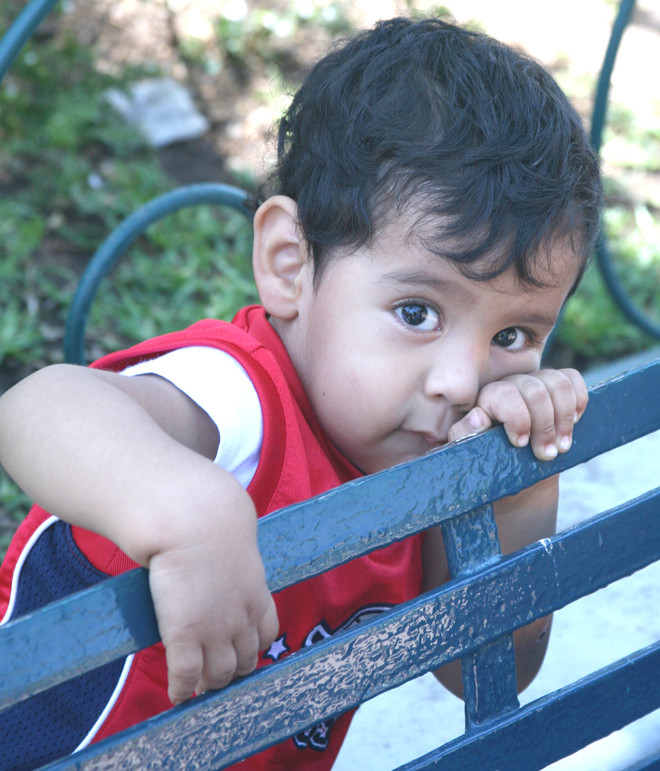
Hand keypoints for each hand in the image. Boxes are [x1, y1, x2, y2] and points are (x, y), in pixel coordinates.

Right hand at [145, 475, 278, 704]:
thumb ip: (234, 562)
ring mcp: (215, 630)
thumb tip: (220, 557)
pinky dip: (182, 689)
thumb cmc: (209, 522)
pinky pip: (186, 675)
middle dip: (233, 673)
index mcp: (257, 595)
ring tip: (199, 688)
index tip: (242, 655)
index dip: (253, 650)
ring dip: (210, 684)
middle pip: (245, 660)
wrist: (194, 521)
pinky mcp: (185, 635)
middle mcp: (242, 618)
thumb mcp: (236, 545)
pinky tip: (177, 694)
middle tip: (217, 678)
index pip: (265, 635)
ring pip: (220, 674)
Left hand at [447, 368, 587, 460]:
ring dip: (564, 417)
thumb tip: (478, 417)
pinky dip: (579, 399)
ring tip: (562, 445)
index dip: (518, 419)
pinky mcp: (555, 388)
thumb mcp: (470, 451)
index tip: (521, 444)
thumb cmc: (488, 460)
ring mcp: (536, 383)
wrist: (514, 470)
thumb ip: (465, 434)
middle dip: (545, 426)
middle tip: (546, 454)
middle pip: (536, 390)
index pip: (505, 394)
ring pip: (557, 382)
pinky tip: (575, 422)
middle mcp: (512, 384)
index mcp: (488, 397)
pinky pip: (572, 378)